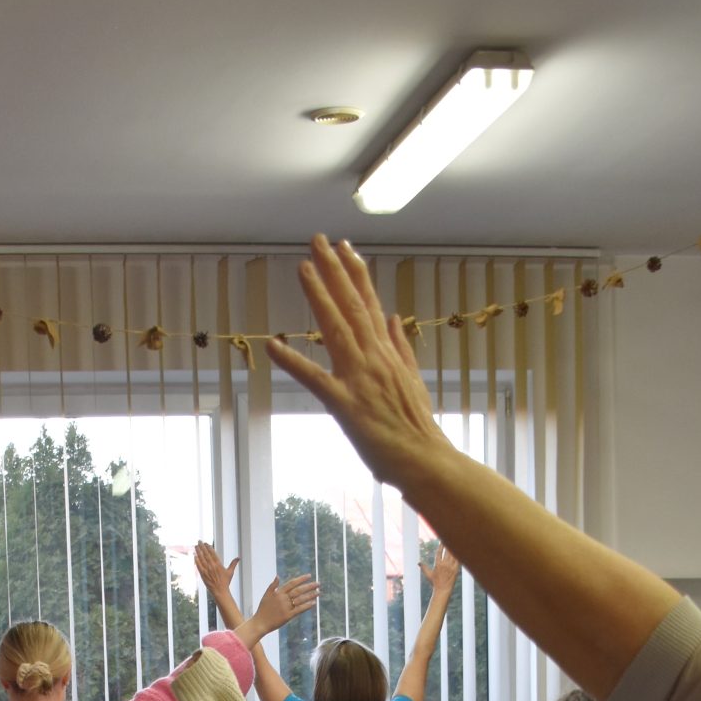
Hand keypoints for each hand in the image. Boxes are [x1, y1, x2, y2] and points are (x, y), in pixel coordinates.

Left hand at [193, 543, 238, 603]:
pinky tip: (194, 556)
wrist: (220, 591)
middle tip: (199, 541)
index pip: (212, 553)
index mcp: (218, 564)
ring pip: (201, 559)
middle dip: (202, 547)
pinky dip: (196, 561)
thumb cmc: (225, 582)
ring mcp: (207, 570)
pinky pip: (199, 566)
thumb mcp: (230, 572)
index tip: (205, 543)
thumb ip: (233, 564)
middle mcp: (212, 566)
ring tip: (196, 546)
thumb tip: (239, 558)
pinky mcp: (203, 575)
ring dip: (198, 552)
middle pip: (206, 554)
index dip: (208, 547)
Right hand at [248, 573, 319, 639]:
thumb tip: (278, 576)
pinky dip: (307, 606)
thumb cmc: (263, 609)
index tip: (309, 576)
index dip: (301, 579)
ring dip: (310, 595)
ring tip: (318, 592)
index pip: (292, 583)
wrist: (260, 623)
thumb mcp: (266, 595)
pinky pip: (299, 610)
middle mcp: (283, 599)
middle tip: (318, 583)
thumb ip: (273, 586)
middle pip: (298, 590)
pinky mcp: (288, 616)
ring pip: (301, 599)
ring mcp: (286, 607)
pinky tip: (314, 603)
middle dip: (309, 586)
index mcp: (278, 593)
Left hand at [267, 238, 448, 492]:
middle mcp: (374, 358)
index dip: (356, 272)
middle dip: (334, 270)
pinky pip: (314, 379)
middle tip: (318, 240)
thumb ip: (402, 347)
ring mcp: (360, 379)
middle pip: (352, 306)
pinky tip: (273, 345)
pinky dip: (293, 361)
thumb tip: (394, 317)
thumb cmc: (418, 428)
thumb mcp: (414, 380)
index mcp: (388, 353)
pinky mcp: (346, 405)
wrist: (428, 460)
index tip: (345, 246)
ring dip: (318, 298)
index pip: (370, 303)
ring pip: (336, 329)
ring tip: (302, 268)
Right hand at [421, 543, 459, 602]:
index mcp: (437, 564)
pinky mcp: (456, 570)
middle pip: (447, 552)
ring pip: (453, 555)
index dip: (441, 546)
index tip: (442, 541)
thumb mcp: (428, 575)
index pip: (439, 552)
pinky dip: (459, 556)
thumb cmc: (435, 583)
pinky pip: (458, 561)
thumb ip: (424, 568)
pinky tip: (460, 550)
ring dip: (454, 549)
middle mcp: (444, 564)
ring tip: (457, 542)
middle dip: (449, 545)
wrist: (443, 590)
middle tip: (451, 538)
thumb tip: (418, 563)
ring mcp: (450, 567)